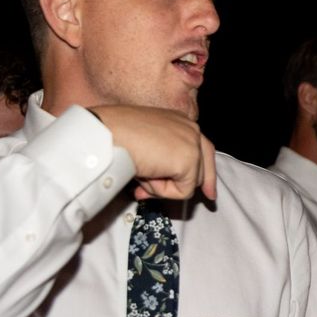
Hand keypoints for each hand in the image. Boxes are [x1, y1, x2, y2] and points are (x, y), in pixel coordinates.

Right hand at [90, 105, 217, 201]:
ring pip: (189, 183)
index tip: (210, 195)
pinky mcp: (190, 160)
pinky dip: (163, 191)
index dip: (207, 175)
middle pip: (202, 171)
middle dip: (176, 186)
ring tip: (141, 172)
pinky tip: (147, 176)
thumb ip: (160, 163)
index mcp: (180, 121)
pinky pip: (183, 192)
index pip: (203, 150)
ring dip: (163, 186)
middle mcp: (191, 128)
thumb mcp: (143, 145)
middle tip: (146, 190)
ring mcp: (193, 143)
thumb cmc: (115, 135)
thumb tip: (156, 184)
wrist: (107, 133)